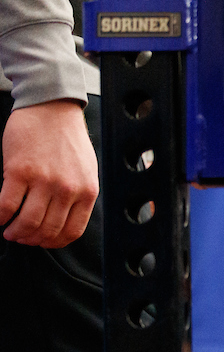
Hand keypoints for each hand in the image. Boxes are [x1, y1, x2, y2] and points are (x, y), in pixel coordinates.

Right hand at [1, 100, 96, 247]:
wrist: (52, 109)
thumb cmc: (68, 139)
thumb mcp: (86, 170)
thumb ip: (78, 194)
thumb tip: (64, 219)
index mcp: (87, 191)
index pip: (71, 231)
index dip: (54, 242)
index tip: (43, 242)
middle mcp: (67, 189)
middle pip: (47, 230)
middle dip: (32, 239)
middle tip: (22, 237)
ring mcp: (43, 181)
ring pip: (27, 222)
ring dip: (15, 232)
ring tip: (9, 230)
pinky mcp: (18, 172)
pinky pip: (6, 205)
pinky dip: (0, 216)